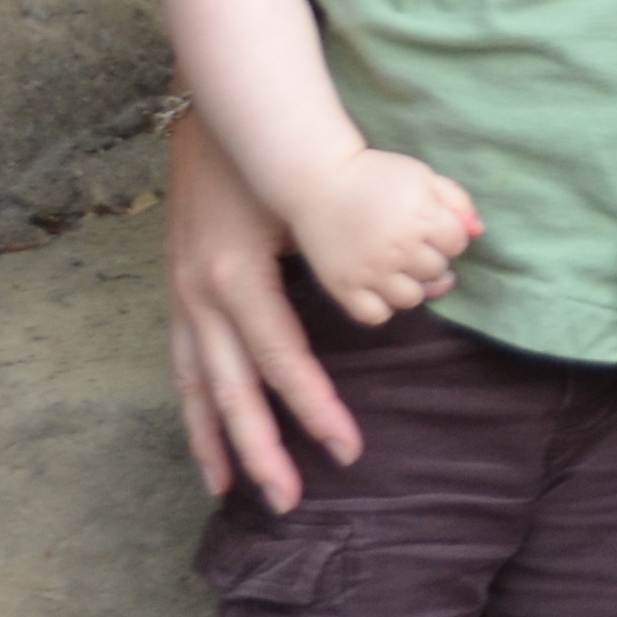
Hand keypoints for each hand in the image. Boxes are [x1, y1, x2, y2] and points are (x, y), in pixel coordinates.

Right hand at [165, 106, 365, 509]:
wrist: (216, 117)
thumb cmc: (273, 158)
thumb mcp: (313, 201)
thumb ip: (367, 249)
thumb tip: (440, 282)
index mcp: (236, 277)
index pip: (281, 361)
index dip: (314, 408)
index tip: (347, 448)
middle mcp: (200, 296)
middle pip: (232, 390)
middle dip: (264, 449)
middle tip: (293, 500)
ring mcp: (181, 298)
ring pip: (198, 388)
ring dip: (219, 443)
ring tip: (236, 492)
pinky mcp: (177, 295)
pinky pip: (182, 368)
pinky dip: (194, 412)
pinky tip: (207, 451)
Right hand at [295, 150, 483, 327]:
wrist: (317, 180)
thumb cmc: (374, 175)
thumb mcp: (421, 175)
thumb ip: (455, 200)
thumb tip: (477, 230)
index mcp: (421, 217)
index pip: (457, 244)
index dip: (447, 235)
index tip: (430, 226)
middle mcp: (398, 248)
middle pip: (436, 271)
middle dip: (430, 258)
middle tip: (411, 244)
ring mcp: (370, 272)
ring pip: (411, 299)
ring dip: (410, 285)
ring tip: (398, 268)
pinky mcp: (344, 288)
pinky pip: (376, 315)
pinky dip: (381, 306)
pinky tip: (379, 287)